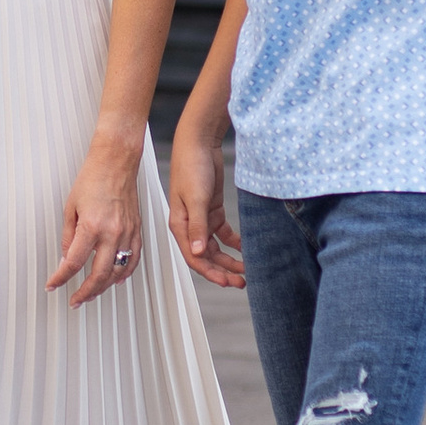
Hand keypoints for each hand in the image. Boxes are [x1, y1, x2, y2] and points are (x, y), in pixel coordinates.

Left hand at [48, 140, 146, 305]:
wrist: (116, 162)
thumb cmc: (92, 178)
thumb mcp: (70, 207)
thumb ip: (68, 236)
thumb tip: (67, 258)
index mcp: (92, 226)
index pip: (74, 262)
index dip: (61, 278)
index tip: (53, 285)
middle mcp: (112, 233)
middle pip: (98, 275)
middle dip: (85, 292)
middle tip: (75, 300)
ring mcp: (127, 233)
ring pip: (118, 272)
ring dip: (104, 287)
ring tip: (92, 293)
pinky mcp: (137, 230)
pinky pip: (134, 259)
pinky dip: (125, 273)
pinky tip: (116, 280)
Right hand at [167, 117, 243, 288]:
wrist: (199, 142)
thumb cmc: (191, 166)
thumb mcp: (196, 199)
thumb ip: (198, 227)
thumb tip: (197, 251)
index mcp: (180, 225)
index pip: (194, 257)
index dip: (210, 272)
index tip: (227, 282)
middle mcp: (190, 225)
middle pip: (206, 256)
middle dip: (223, 270)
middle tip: (241, 282)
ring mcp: (202, 218)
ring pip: (216, 248)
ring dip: (229, 260)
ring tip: (245, 270)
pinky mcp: (213, 210)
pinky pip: (223, 233)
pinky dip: (234, 242)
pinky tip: (246, 249)